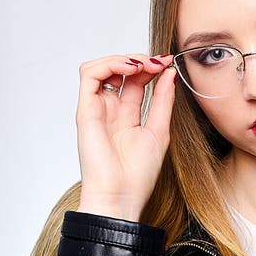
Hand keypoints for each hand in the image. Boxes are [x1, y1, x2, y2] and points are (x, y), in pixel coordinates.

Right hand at [75, 53, 177, 219]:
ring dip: (124, 58)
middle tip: (159, 63)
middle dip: (141, 60)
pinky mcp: (85, 110)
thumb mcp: (159, 131)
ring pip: (101, 67)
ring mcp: (96, 109)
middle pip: (119, 71)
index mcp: (126, 116)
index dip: (151, 68)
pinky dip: (109, 64)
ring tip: (144, 65)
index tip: (168, 64)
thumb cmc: (137, 175)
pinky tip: (131, 69)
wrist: (120, 196)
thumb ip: (163, 101)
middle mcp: (110, 110)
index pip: (135, 80)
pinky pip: (89, 74)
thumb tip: (169, 73)